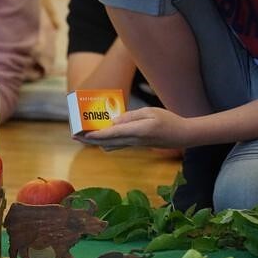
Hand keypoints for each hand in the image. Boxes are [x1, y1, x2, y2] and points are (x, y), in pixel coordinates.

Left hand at [78, 107, 194, 148]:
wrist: (183, 136)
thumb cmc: (168, 120)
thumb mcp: (150, 112)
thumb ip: (130, 116)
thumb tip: (114, 122)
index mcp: (137, 131)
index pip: (111, 134)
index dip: (95, 135)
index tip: (82, 135)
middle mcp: (133, 140)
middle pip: (105, 143)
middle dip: (88, 141)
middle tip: (74, 136)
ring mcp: (134, 145)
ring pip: (109, 146)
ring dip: (95, 142)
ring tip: (83, 136)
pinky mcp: (136, 145)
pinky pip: (116, 145)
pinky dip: (105, 142)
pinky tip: (100, 137)